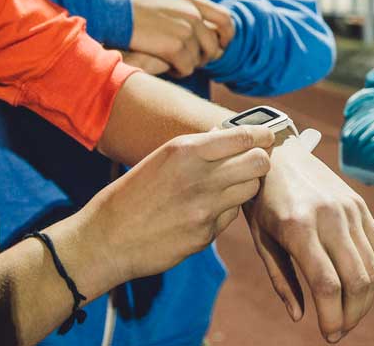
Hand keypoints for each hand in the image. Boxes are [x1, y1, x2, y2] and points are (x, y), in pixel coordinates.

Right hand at [80, 126, 272, 282]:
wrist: (106, 238)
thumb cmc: (133, 193)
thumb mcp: (162, 158)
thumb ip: (198, 148)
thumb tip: (229, 135)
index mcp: (187, 150)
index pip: (244, 137)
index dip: (261, 136)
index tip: (266, 137)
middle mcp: (200, 176)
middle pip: (259, 163)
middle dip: (260, 161)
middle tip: (253, 163)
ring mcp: (205, 208)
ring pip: (250, 190)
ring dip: (244, 187)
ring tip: (226, 187)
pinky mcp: (205, 234)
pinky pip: (231, 217)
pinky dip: (224, 212)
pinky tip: (202, 212)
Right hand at [126, 0, 235, 76]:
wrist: (112, 9)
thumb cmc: (132, 6)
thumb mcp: (166, 1)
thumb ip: (186, 11)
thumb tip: (203, 27)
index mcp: (192, 1)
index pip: (226, 19)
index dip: (227, 36)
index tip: (220, 45)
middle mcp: (193, 14)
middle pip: (214, 45)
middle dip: (205, 57)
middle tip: (189, 60)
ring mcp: (185, 30)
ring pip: (199, 59)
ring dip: (188, 64)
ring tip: (174, 63)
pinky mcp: (173, 47)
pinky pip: (186, 68)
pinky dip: (179, 71)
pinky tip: (168, 67)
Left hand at [243, 142, 373, 342]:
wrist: (279, 155)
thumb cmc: (262, 202)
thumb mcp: (262, 241)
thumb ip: (282, 280)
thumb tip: (299, 317)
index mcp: (299, 227)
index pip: (327, 284)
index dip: (332, 317)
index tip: (328, 335)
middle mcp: (331, 217)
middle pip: (357, 280)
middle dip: (351, 315)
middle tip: (339, 330)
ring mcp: (350, 209)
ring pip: (373, 268)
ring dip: (365, 300)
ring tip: (349, 314)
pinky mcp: (361, 206)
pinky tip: (361, 289)